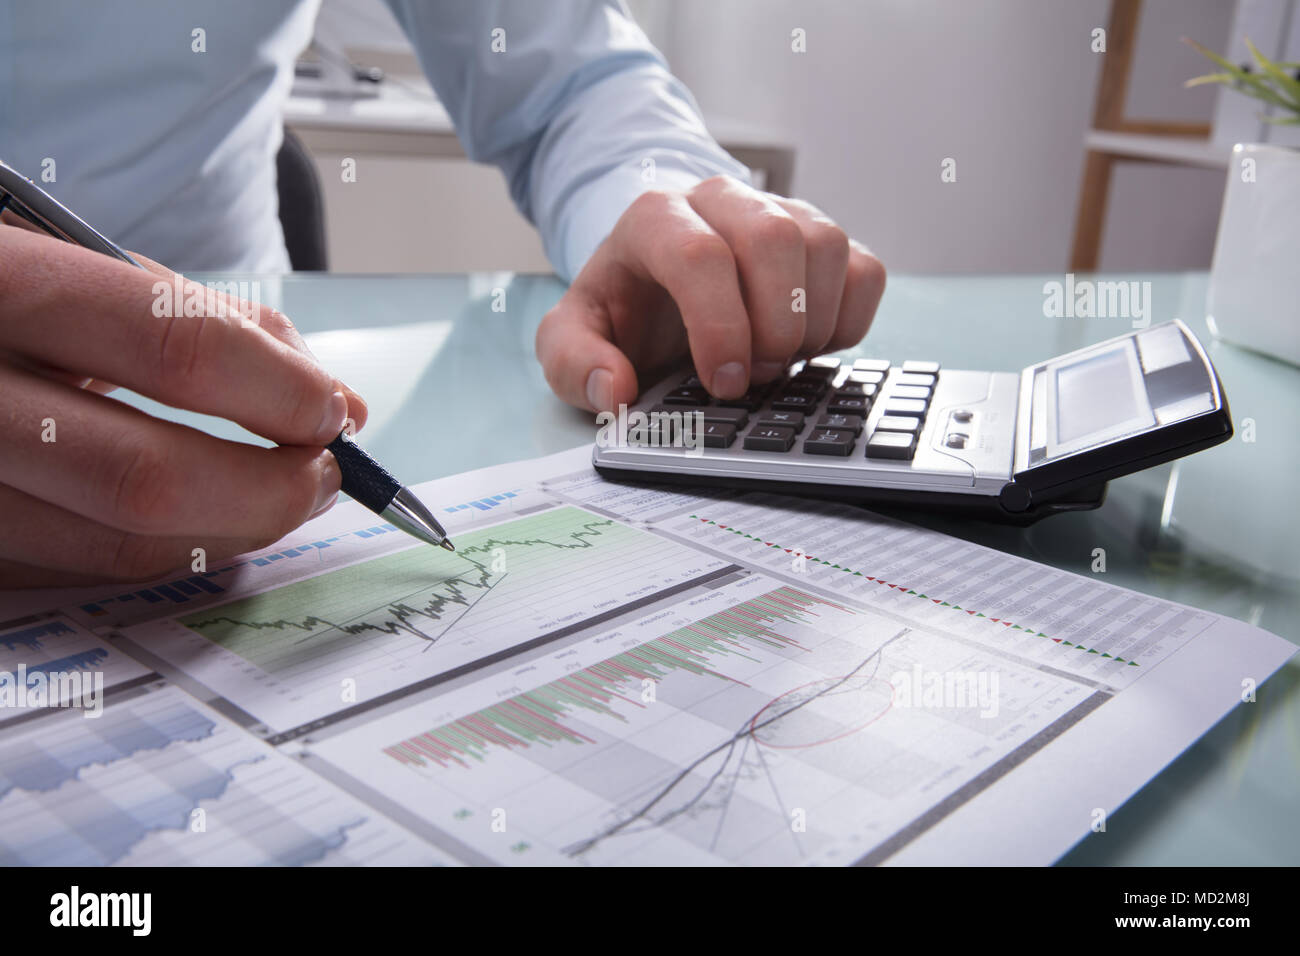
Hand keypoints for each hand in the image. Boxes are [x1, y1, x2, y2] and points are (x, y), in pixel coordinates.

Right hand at [0, 224, 367, 586]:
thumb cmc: (0, 290)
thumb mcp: (82, 265)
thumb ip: (211, 322)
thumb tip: (343, 404)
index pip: (168, 343)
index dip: (275, 388)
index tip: (335, 413)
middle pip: (143, 477)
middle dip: (269, 489)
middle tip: (326, 474)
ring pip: (113, 546)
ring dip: (231, 532)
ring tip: (281, 494)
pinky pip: (77, 571)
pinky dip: (165, 550)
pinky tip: (203, 518)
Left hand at [535, 175, 884, 410]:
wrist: (656, 284)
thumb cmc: (623, 311)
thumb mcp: (571, 340)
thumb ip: (574, 364)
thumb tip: (613, 390)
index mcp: (656, 218)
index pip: (700, 257)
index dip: (720, 328)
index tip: (724, 382)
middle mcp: (723, 201)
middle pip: (774, 240)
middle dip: (773, 326)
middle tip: (754, 376)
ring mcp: (781, 212)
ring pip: (826, 247)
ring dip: (812, 323)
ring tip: (777, 363)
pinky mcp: (822, 239)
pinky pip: (864, 270)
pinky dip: (848, 320)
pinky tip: (810, 348)